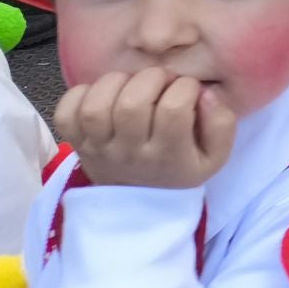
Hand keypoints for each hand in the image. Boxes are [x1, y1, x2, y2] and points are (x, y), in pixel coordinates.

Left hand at [54, 69, 235, 188]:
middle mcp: (129, 154)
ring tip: (132, 84)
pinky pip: (67, 113)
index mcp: (168, 156)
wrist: (139, 209)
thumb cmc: (180, 171)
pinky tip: (103, 95)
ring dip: (117, 82)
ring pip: (96, 106)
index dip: (185, 87)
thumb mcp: (215, 157)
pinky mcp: (77, 145)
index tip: (189, 89)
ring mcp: (98, 150)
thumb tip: (205, 93)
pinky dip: (81, 94)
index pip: (173, 110)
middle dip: (152, 78)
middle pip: (131, 104)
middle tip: (162, 81)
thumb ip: (222, 123)